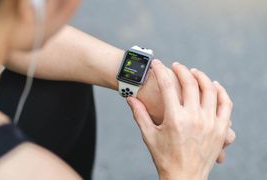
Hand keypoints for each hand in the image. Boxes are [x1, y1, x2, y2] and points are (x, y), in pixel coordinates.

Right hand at [127, 61, 232, 179]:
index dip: (160, 71)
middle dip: (181, 70)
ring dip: (201, 77)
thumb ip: (139, 114)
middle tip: (176, 66)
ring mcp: (210, 122)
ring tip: (194, 72)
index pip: (167, 85)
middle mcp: (194, 118)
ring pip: (210, 89)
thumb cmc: (164, 157)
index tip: (156, 63)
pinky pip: (225, 103)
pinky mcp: (221, 128)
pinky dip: (220, 91)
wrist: (184, 178)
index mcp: (174, 119)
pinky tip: (214, 86)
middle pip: (190, 83)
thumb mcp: (149, 135)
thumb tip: (129, 98)